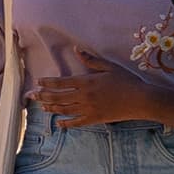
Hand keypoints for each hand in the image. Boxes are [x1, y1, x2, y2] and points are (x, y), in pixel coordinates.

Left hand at [35, 52, 164, 128]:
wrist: (141, 100)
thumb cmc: (126, 81)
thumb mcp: (109, 67)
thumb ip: (91, 60)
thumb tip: (76, 50)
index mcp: (87, 82)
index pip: (61, 82)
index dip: (48, 83)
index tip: (38, 82)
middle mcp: (84, 96)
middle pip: (58, 97)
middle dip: (43, 96)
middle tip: (32, 96)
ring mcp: (89, 109)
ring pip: (65, 109)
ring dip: (52, 107)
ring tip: (42, 106)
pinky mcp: (95, 119)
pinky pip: (77, 122)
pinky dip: (66, 123)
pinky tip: (59, 122)